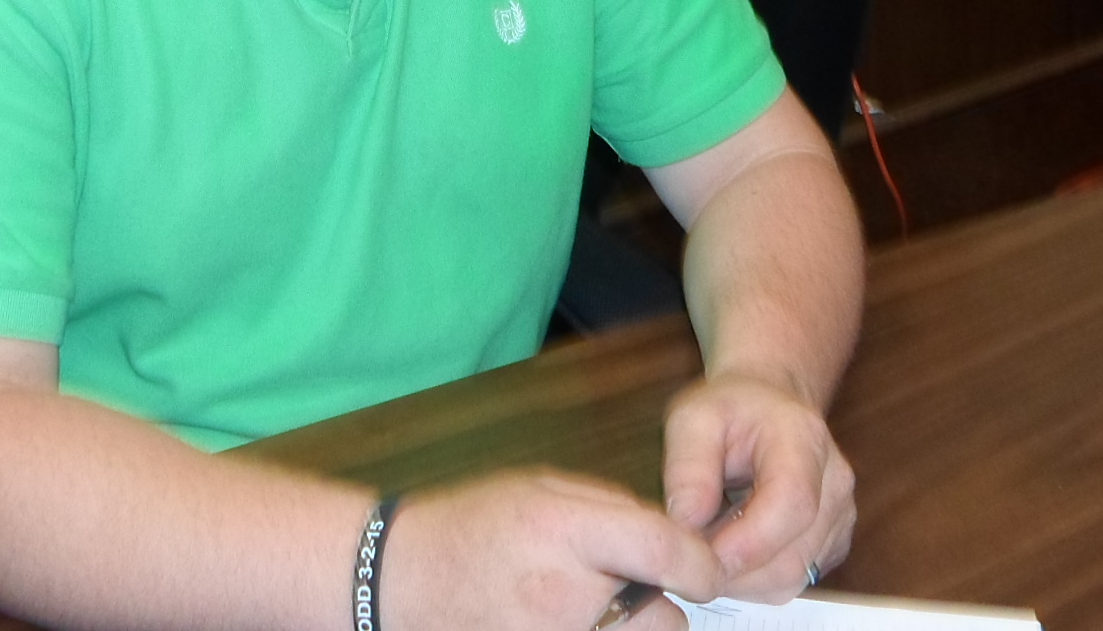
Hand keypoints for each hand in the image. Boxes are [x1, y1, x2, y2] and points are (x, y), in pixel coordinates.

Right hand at [385, 471, 724, 630]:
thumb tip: (667, 538)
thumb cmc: (467, 525)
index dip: (700, 563)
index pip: (664, 551)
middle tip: (629, 591)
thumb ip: (609, 509)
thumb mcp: (538, 487)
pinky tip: (569, 623)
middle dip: (660, 607)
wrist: (397, 579)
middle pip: (663, 622)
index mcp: (564, 532)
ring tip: (593, 611)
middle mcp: (562, 596)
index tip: (705, 569)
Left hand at [661, 371, 854, 600]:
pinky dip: (756, 578)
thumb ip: (688, 466)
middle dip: (734, 569)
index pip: (792, 504)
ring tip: (711, 542)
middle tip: (691, 553)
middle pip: (792, 557)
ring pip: (791, 578)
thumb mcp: (694, 418)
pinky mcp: (833, 544)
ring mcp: (840, 518)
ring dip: (742, 578)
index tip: (701, 554)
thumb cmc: (730, 411)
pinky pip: (793, 581)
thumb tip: (686, 522)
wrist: (768, 406)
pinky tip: (734, 546)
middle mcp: (835, 484)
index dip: (747, 542)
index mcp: (804, 441)